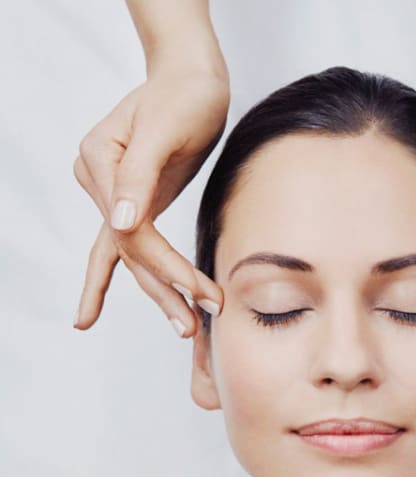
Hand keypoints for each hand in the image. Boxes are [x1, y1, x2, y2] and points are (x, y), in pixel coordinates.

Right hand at [72, 67, 229, 336]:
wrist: (192, 81)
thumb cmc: (184, 97)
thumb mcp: (164, 129)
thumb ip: (138, 176)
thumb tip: (119, 223)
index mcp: (99, 161)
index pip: (132, 231)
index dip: (166, 265)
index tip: (200, 291)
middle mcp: (97, 181)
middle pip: (131, 250)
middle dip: (166, 288)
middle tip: (193, 326)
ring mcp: (111, 195)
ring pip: (132, 255)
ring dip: (158, 293)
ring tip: (185, 329)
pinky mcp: (132, 203)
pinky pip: (123, 248)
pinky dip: (115, 279)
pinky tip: (88, 313)